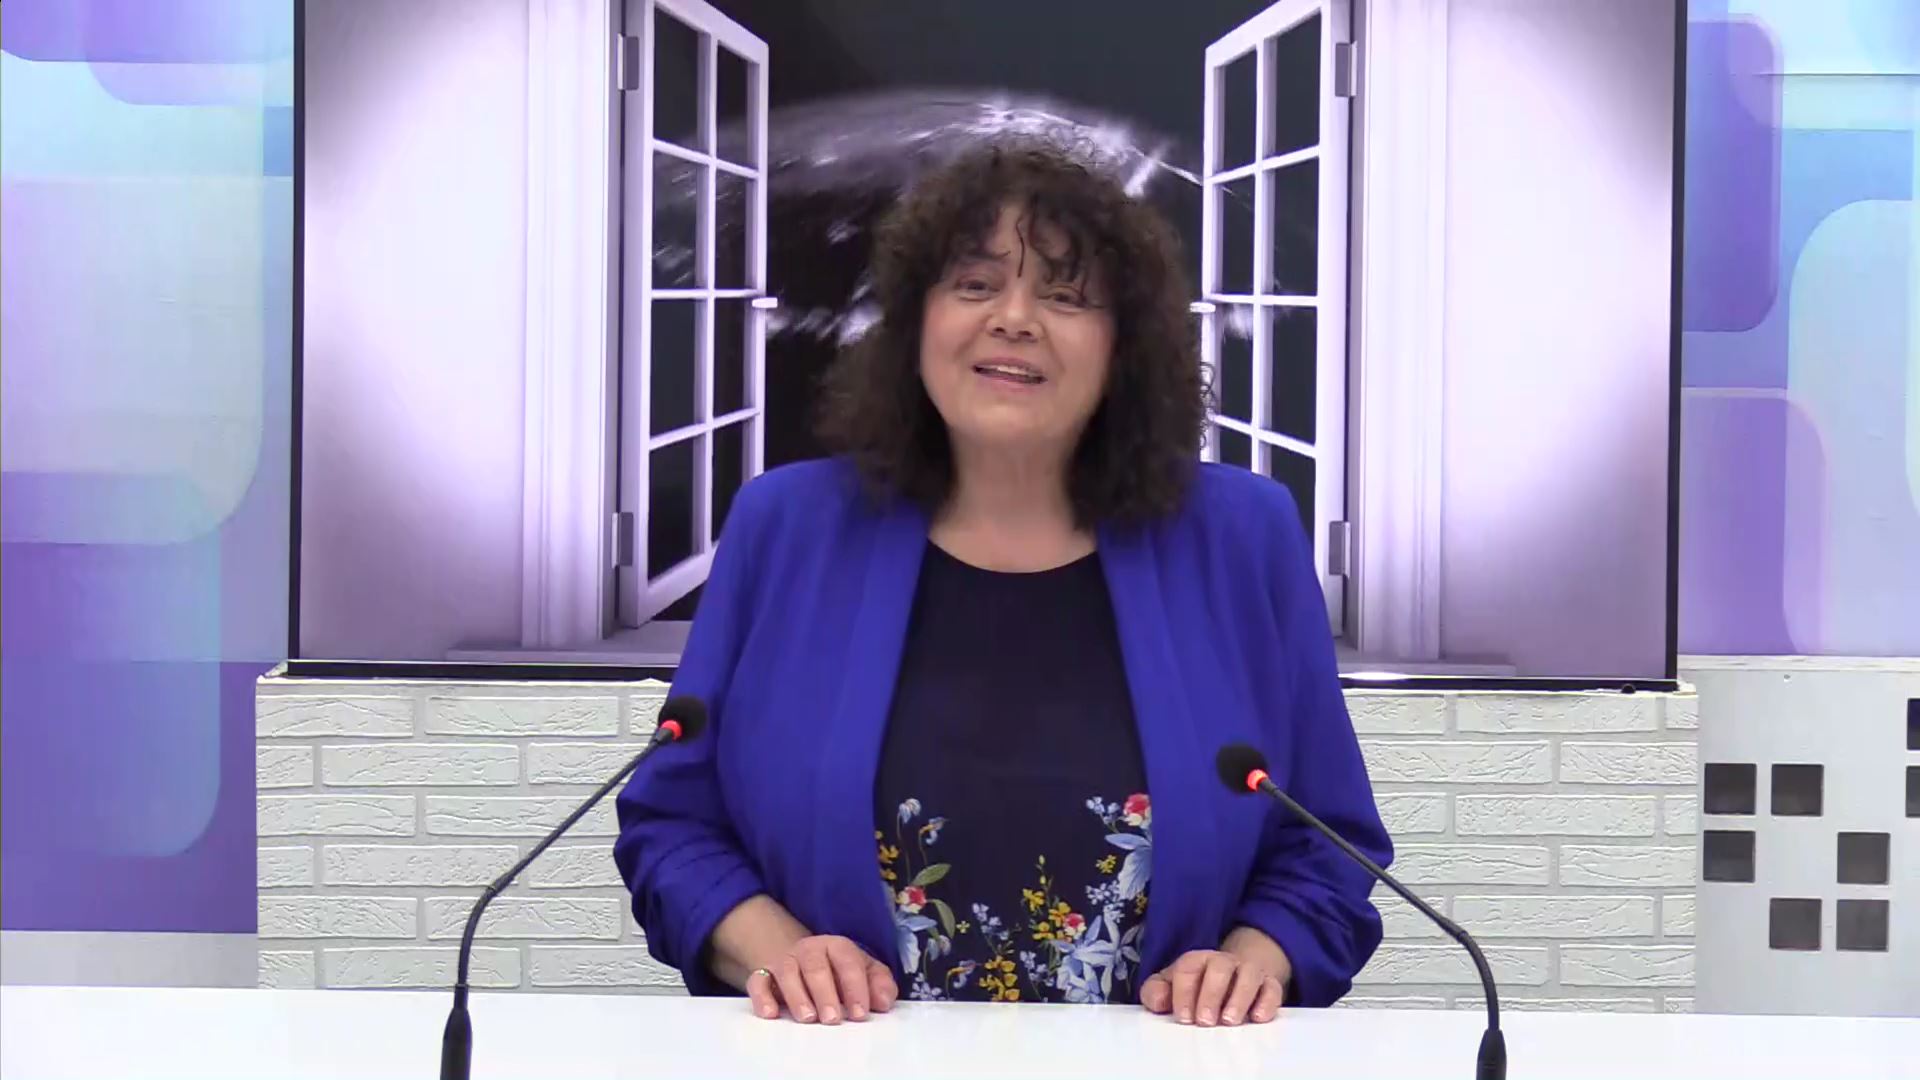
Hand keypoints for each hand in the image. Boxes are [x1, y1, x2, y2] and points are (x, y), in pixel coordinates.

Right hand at [745, 935, 897, 1023]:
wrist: (802, 963)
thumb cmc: (838, 973)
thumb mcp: (864, 974)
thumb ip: (879, 985)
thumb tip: (884, 1002)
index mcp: (837, 947)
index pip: (847, 961)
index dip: (855, 987)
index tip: (859, 1013)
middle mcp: (809, 950)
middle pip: (816, 966)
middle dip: (826, 994)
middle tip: (833, 1019)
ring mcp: (785, 961)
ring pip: (787, 972)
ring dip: (797, 995)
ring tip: (808, 1018)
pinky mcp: (763, 975)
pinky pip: (757, 981)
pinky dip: (762, 996)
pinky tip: (771, 1013)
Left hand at [1140, 948, 1284, 1026]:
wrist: (1235, 973)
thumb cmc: (1198, 985)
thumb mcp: (1171, 985)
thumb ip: (1156, 992)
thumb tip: (1159, 1001)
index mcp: (1196, 961)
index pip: (1188, 969)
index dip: (1184, 993)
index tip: (1183, 1017)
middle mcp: (1223, 962)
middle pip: (1219, 968)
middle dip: (1211, 995)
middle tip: (1205, 1021)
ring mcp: (1248, 972)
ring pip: (1248, 976)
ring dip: (1239, 998)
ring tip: (1230, 1021)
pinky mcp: (1269, 985)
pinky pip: (1273, 989)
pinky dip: (1267, 1002)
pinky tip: (1258, 1017)